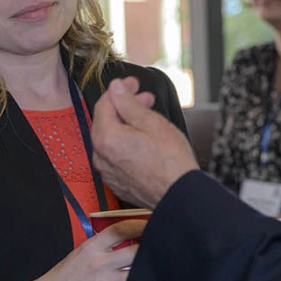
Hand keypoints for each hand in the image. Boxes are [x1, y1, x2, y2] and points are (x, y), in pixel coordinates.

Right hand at [17, 220, 153, 280]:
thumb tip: (126, 238)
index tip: (152, 224)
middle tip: (164, 248)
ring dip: (153, 273)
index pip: (120, 229)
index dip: (140, 225)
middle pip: (135, 251)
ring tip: (165, 270)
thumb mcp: (80, 253)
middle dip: (152, 249)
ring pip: (138, 274)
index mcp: (91, 247)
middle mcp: (99, 263)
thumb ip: (102, 245)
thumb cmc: (65, 276)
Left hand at [91, 77, 197, 208]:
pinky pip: (116, 156)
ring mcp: (108, 171)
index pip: (104, 103)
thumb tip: (116, 88)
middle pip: (106, 121)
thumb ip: (128, 103)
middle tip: (146, 98)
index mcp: (105, 138)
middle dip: (125, 106)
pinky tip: (144, 140)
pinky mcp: (117, 182)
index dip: (120, 89)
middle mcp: (100, 156)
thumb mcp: (152, 123)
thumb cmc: (171, 162)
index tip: (134, 83)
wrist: (180, 197)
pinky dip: (127, 144)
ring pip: (111, 139)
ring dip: (127, 124)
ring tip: (149, 118)